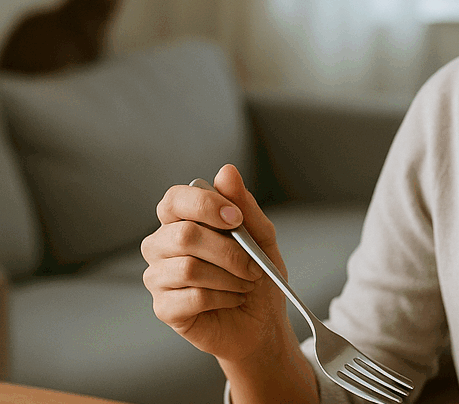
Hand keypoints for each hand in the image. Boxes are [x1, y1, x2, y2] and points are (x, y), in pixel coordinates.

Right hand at [142, 163, 291, 363]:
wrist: (262, 323)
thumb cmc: (257, 276)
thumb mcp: (262, 237)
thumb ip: (244, 205)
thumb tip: (226, 171)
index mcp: (182, 220)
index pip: (175, 199)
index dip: (204, 205)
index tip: (237, 219)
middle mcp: (162, 245)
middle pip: (182, 235)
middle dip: (228, 250)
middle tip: (253, 264)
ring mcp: (159, 277)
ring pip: (188, 267)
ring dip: (230, 276)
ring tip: (246, 283)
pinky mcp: (164, 308)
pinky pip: (192, 297)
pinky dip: (224, 297)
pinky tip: (233, 299)